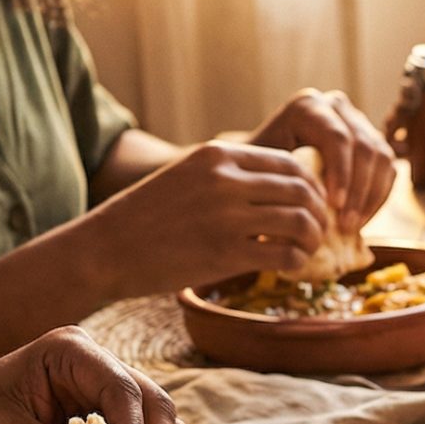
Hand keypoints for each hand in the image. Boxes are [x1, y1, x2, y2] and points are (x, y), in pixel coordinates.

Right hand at [68, 140, 333, 290]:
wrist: (104, 248)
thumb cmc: (147, 217)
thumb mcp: (189, 176)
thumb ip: (230, 176)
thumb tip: (282, 188)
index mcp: (218, 154)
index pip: (291, 163)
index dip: (312, 187)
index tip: (313, 206)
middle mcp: (226, 179)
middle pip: (303, 191)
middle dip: (320, 214)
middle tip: (318, 233)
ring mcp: (227, 216)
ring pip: (301, 221)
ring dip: (313, 240)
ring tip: (306, 251)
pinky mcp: (225, 253)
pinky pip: (286, 255)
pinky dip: (297, 263)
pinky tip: (289, 268)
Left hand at [248, 87, 396, 232]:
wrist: (266, 170)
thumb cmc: (258, 173)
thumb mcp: (261, 171)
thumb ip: (282, 177)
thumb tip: (308, 203)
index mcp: (308, 106)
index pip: (337, 137)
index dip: (341, 173)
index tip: (334, 206)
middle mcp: (337, 107)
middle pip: (364, 147)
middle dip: (358, 191)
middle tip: (346, 225)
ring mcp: (358, 123)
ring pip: (382, 158)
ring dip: (371, 197)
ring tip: (352, 227)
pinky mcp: (372, 143)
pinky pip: (388, 170)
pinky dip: (378, 198)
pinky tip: (360, 221)